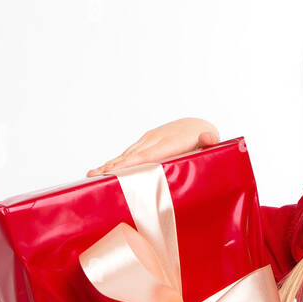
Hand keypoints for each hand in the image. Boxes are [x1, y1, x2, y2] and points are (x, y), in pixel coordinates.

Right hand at [86, 118, 220, 176]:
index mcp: (169, 142)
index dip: (131, 164)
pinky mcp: (145, 143)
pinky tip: (104, 170)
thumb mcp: (209, 140)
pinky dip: (116, 162)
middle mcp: (155, 139)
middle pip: (131, 156)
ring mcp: (148, 140)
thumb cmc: (203, 139)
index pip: (147, 155)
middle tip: (95, 175)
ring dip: (110, 164)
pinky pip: (129, 154)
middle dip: (114, 166)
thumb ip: (210, 140)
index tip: (115, 171)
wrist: (197, 126)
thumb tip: (208, 138)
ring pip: (127, 154)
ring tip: (92, 174)